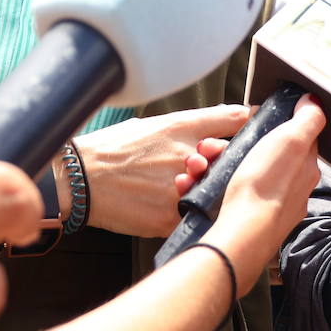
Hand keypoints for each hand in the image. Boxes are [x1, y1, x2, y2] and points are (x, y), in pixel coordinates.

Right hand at [76, 104, 250, 237]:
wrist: (78, 180)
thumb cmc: (111, 149)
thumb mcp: (152, 124)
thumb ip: (191, 122)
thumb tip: (229, 115)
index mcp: (180, 126)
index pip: (232, 120)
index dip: (247, 123)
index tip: (252, 124)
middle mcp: (186, 153)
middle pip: (228, 160)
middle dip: (221, 163)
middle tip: (202, 167)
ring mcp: (180, 187)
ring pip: (212, 191)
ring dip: (205, 190)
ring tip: (178, 188)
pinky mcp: (169, 216)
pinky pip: (193, 215)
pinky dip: (186, 212)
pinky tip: (166, 205)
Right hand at [203, 95, 324, 293]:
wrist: (241, 233)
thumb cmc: (265, 186)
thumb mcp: (292, 140)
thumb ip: (308, 119)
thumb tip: (315, 102)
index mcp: (305, 169)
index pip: (296, 139)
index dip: (274, 126)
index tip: (253, 122)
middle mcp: (292, 190)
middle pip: (264, 157)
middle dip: (236, 148)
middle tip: (213, 149)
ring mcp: (269, 206)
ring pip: (240, 176)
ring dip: (215, 167)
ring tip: (198, 167)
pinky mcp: (246, 217)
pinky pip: (225, 195)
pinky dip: (209, 186)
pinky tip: (198, 184)